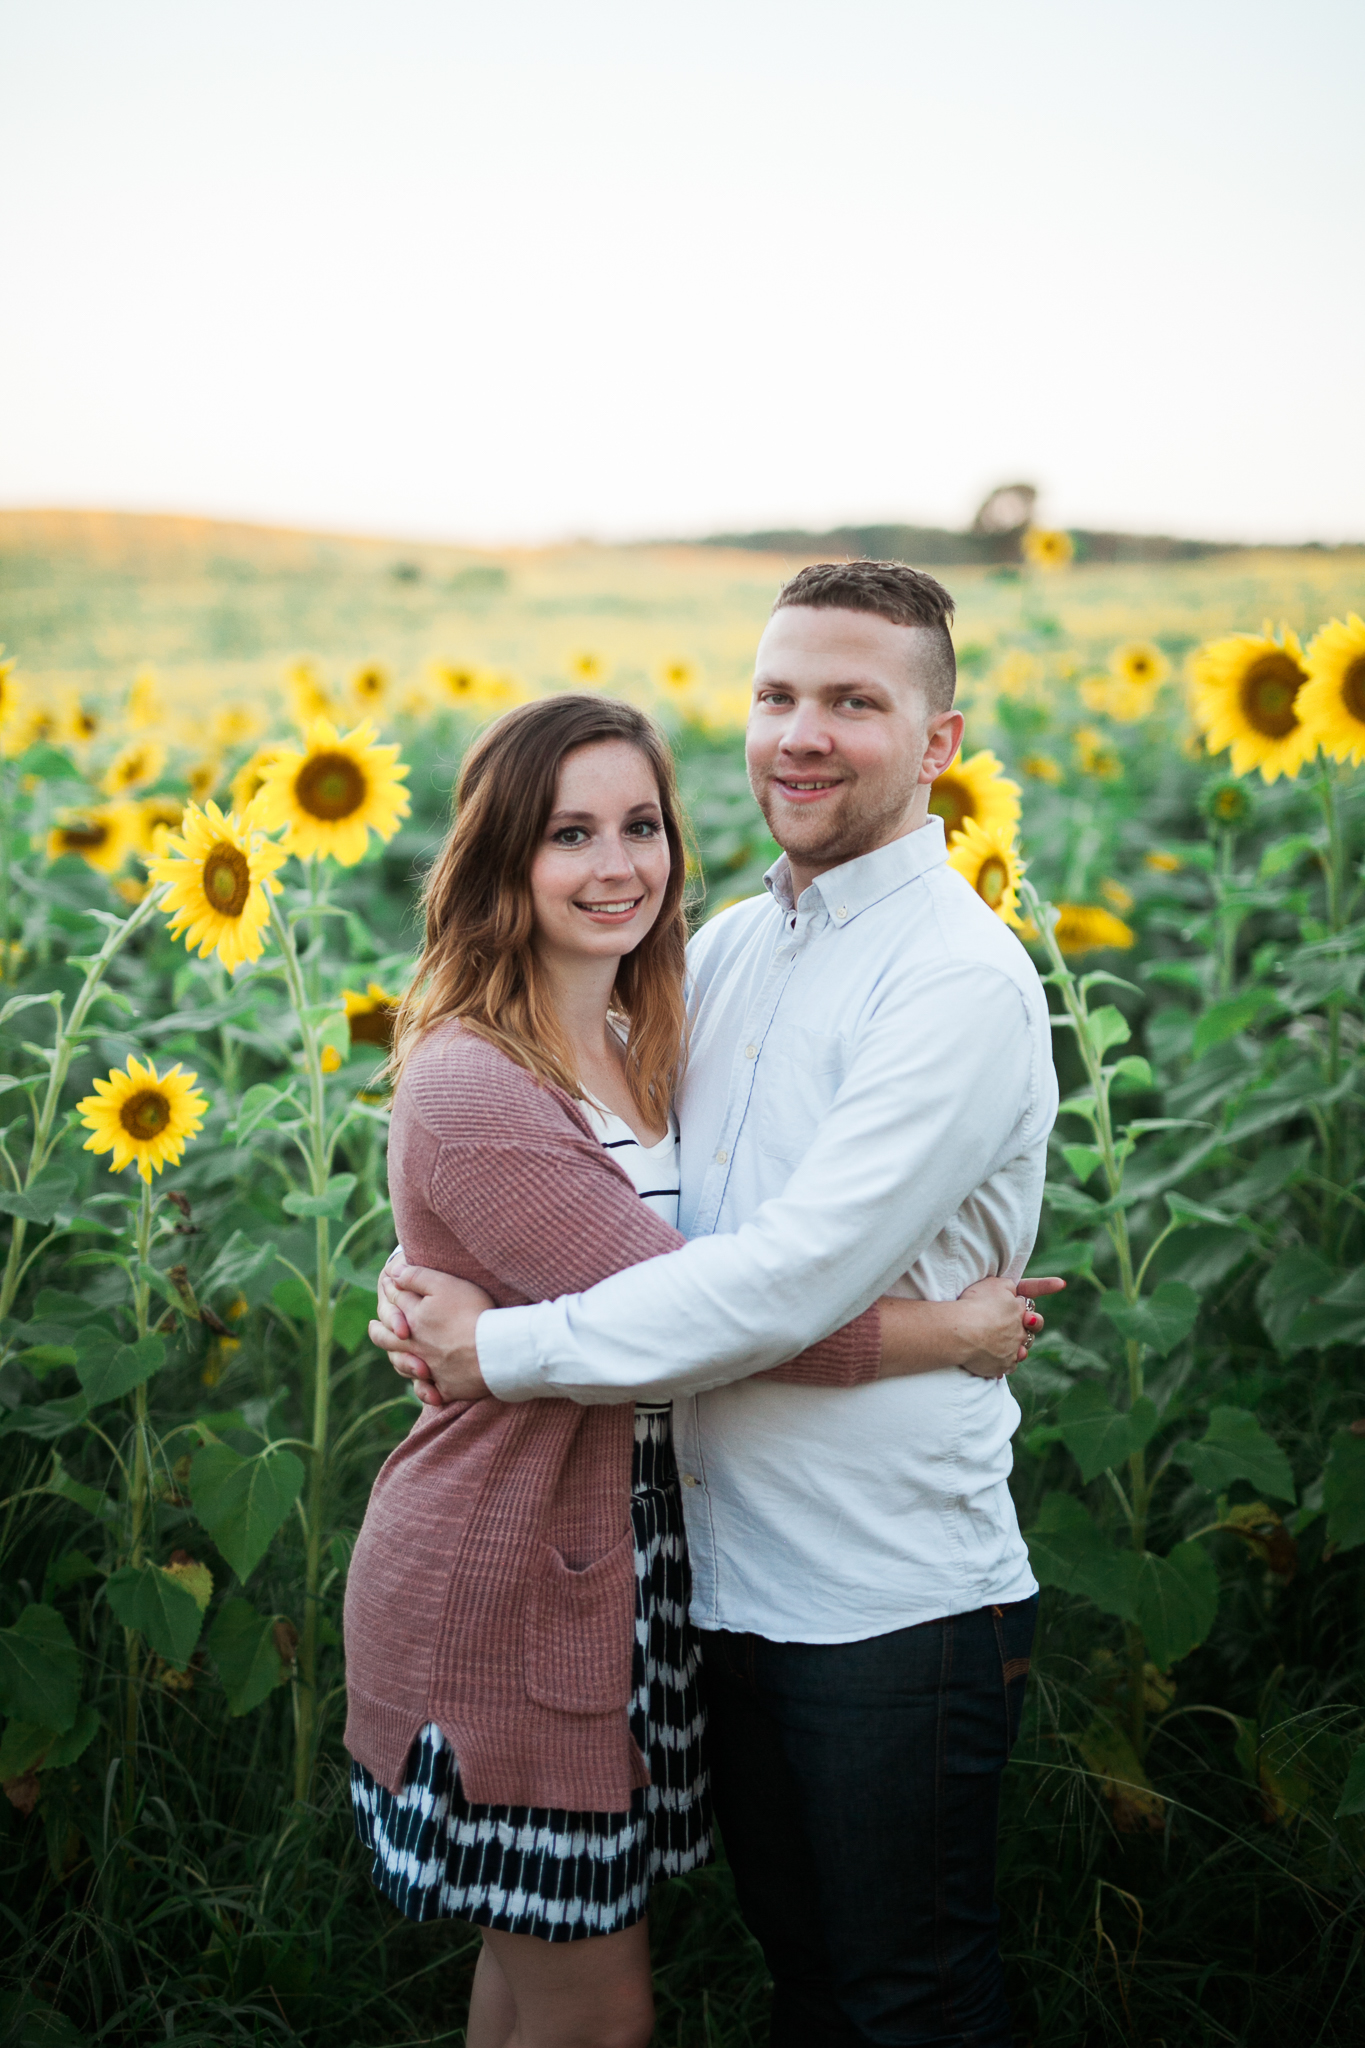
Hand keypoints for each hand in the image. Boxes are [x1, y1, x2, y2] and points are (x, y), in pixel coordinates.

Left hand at [369, 1251, 495, 1404]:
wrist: (494, 1350)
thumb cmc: (472, 1313)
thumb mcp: (444, 1285)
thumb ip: (416, 1277)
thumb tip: (393, 1272)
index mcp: (413, 1319)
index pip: (394, 1302)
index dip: (391, 1291)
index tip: (388, 1284)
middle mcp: (415, 1345)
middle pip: (387, 1339)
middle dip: (379, 1331)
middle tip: (374, 1327)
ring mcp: (429, 1368)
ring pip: (403, 1366)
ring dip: (398, 1360)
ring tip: (397, 1356)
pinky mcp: (446, 1387)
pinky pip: (429, 1391)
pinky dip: (425, 1390)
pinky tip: (426, 1387)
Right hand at [954, 1273, 1065, 1378]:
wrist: (962, 1331)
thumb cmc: (974, 1304)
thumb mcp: (993, 1284)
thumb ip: (1009, 1287)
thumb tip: (1018, 1291)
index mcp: (1018, 1307)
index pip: (1033, 1292)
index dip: (1047, 1286)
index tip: (1061, 1284)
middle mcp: (1020, 1329)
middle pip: (1030, 1328)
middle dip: (1028, 1327)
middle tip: (1016, 1327)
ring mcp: (1013, 1349)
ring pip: (1022, 1350)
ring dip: (1017, 1348)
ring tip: (1000, 1345)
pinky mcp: (1003, 1366)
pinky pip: (1009, 1366)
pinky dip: (1003, 1363)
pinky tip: (992, 1360)